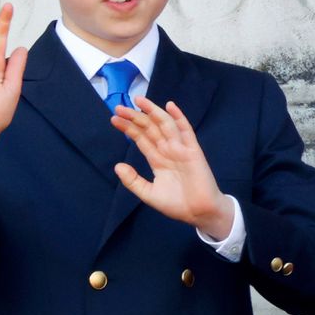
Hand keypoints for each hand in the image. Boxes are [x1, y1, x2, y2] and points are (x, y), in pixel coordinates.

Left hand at [111, 97, 234, 238]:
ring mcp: (180, 149)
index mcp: (158, 160)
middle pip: (150, 129)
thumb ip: (133, 181)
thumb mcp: (148, 194)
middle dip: (135, 117)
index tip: (115, 119)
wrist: (199, 213)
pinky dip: (179, 118)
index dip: (129, 128)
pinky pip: (186, 131)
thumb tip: (118, 166)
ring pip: (164, 126)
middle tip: (119, 107)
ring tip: (138, 101)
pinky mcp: (193, 151)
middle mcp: (168, 151)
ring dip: (152, 112)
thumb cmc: (177, 204)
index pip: (142, 139)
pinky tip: (170, 106)